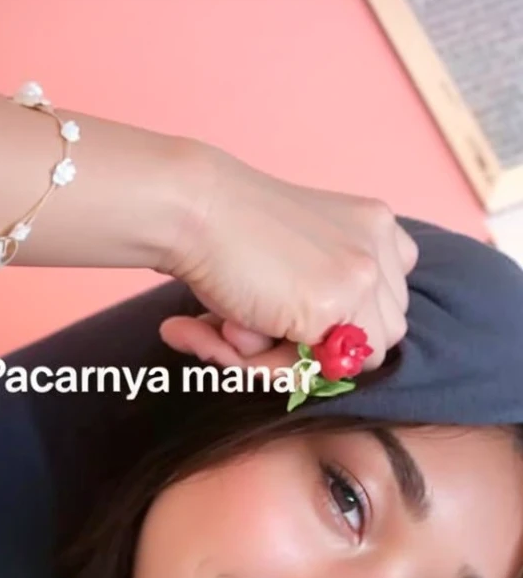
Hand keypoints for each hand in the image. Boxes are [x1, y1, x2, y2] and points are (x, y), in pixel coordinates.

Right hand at [160, 145, 417, 372]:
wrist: (191, 206)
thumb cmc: (223, 232)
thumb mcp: (291, 260)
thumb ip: (320, 298)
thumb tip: (322, 366)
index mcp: (374, 224)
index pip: (387, 301)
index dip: (342, 323)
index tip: (294, 322)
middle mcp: (380, 245)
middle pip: (384, 333)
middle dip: (327, 346)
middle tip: (259, 330)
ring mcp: (364, 276)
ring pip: (357, 362)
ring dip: (298, 361)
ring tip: (238, 332)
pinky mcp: (336, 306)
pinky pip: (312, 371)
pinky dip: (267, 366)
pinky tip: (230, 330)